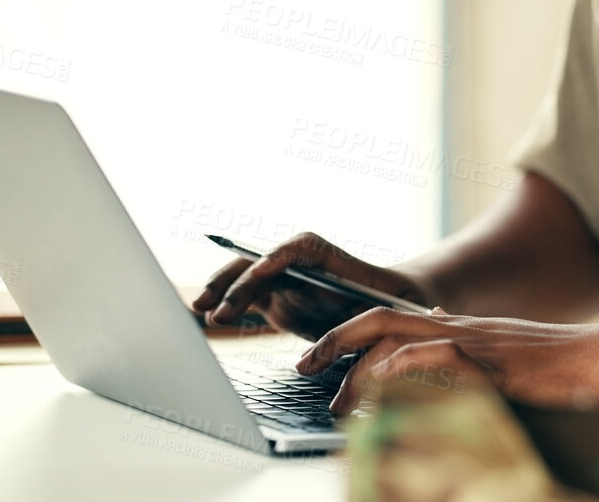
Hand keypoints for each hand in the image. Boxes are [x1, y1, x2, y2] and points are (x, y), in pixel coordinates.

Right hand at [192, 231, 431, 340]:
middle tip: (219, 309)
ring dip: (224, 288)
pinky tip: (203, 313)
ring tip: (202, 309)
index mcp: (334, 260)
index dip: (280, 256)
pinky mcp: (276, 298)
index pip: (304, 248)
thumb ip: (369, 326)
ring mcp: (287, 280)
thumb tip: (343, 349)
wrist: (397, 305)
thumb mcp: (389, 314)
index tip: (263, 270)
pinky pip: (245, 294)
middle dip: (241, 280)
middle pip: (266, 261)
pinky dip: (225, 300)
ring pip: (248, 275)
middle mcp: (305, 266)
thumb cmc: (396, 306)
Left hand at [294, 307, 598, 416]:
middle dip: (334, 340)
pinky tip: (385, 385)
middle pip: (382, 318)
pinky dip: (407, 367)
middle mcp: (463, 329)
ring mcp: (478, 343)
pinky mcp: (496, 364)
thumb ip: (468, 350)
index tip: (317, 361)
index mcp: (461, 329)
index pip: (391, 320)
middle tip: (302, 367)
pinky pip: (442, 357)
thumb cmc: (566, 366)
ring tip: (336, 398)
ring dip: (359, 367)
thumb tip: (434, 338)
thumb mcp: (507, 356)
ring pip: (402, 337)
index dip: (347, 336)